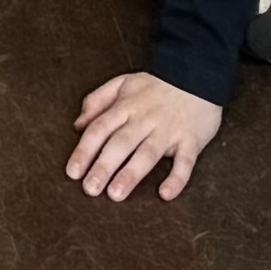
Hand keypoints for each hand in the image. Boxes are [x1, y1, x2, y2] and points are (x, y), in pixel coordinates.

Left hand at [70, 70, 226, 203]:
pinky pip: (185, 162)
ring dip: (131, 174)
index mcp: (125, 107)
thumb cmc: (155, 86)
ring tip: (116, 194)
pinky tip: (166, 194)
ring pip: (147, 153)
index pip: (100, 129)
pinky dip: (177, 178)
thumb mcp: (122, 84)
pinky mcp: (191, 140)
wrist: (197, 75)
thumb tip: (78, 125)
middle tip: (90, 189)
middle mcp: (144, 120)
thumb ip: (97, 101)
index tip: (72, 172)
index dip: (84, 151)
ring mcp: (168, 130)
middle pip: (120, 144)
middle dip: (103, 167)